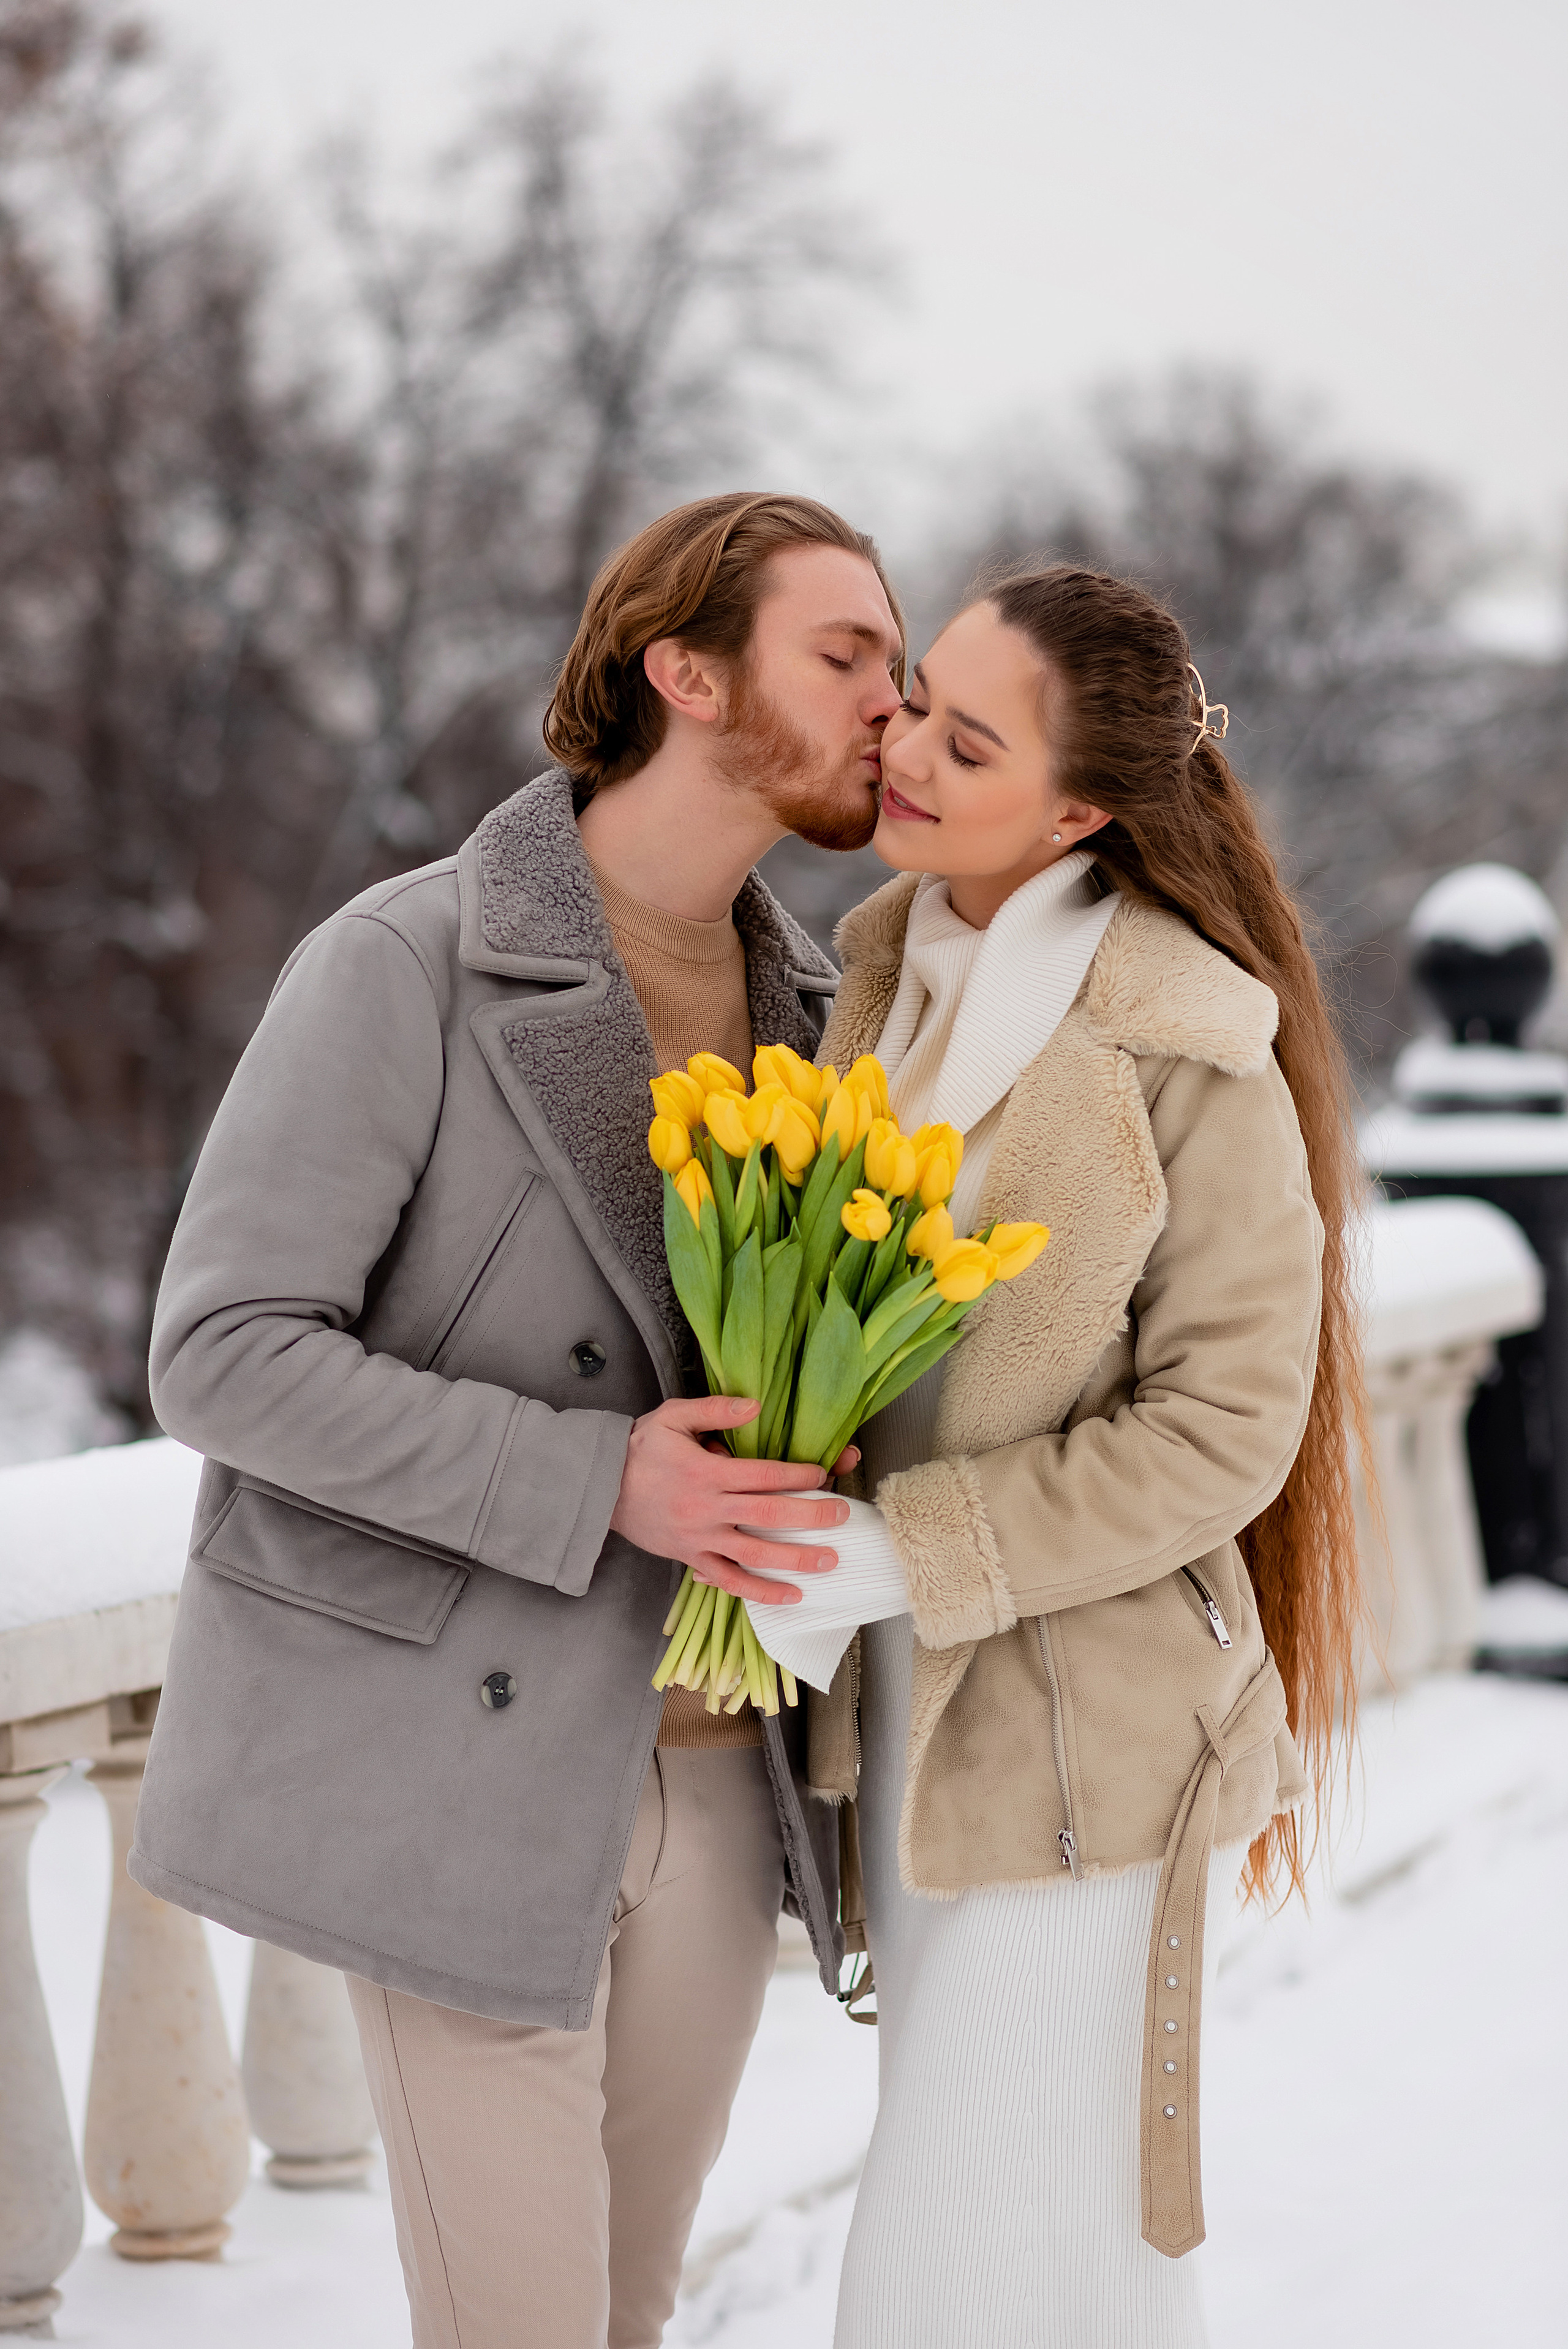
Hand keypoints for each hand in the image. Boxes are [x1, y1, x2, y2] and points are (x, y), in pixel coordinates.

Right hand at [609, 1396, 848, 1604]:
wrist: (599, 1487)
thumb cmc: (640, 1449)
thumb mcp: (673, 1416)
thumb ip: (715, 1409)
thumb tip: (755, 1404)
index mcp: (707, 1471)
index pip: (763, 1474)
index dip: (798, 1474)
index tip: (824, 1473)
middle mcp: (708, 1508)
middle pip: (769, 1514)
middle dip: (811, 1516)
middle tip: (842, 1516)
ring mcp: (701, 1538)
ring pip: (756, 1554)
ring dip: (796, 1559)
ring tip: (829, 1560)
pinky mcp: (692, 1558)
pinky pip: (730, 1581)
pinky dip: (761, 1592)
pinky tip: (791, 1595)